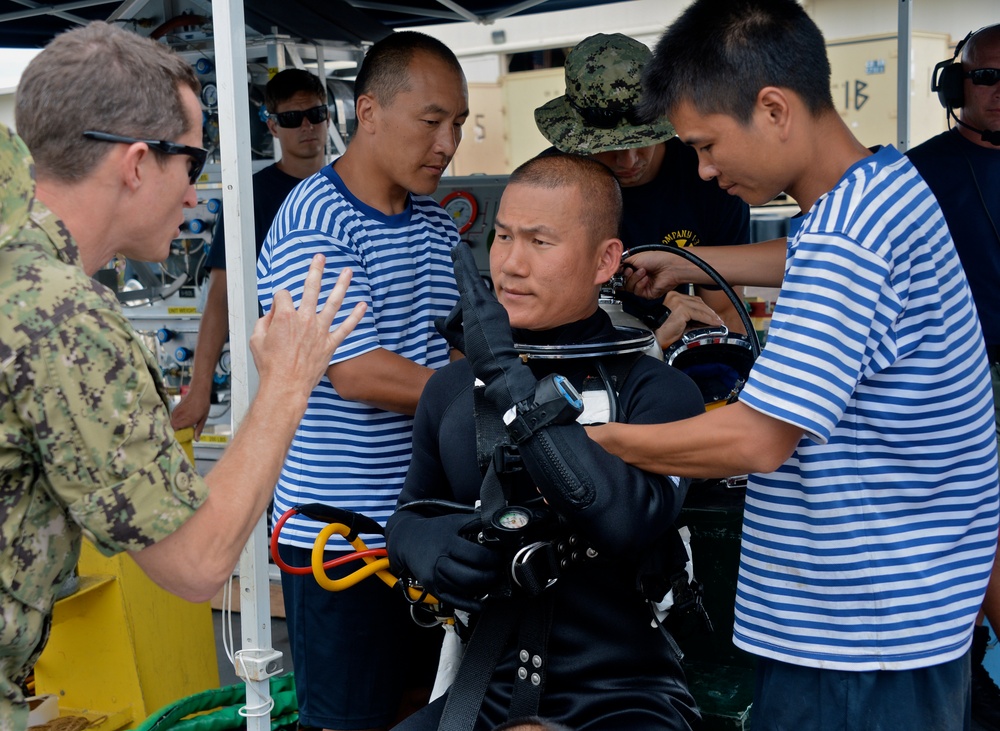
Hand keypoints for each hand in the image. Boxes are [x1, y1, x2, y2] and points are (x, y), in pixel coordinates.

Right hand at [169, 383, 211, 437]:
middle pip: (173, 428)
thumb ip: (199, 429)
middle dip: (176, 432)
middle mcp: (180, 416)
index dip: (179, 436)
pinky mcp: (175, 409)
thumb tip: (196, 439)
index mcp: (188, 419)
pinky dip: (175, 421)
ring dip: (175, 426)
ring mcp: (176, 412)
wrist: (198, 391)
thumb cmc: (203, 405)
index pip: (177, 432)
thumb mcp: (204, 418)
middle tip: (183, 433)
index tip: (182, 438)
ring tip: (182, 427)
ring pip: (171, 423)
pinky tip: (181, 421)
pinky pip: (172, 418)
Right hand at [251, 254, 365, 395]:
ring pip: (333, 302)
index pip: (282, 295)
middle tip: (321, 258)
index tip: (277, 310)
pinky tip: (363, 305)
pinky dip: (355, 316)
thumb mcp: (256, 339)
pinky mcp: (330, 344)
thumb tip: (272, 313)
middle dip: (315, 270)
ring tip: (347, 272)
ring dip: (341, 285)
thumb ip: (263, 321)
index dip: (278, 300)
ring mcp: (319, 331)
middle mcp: (304, 320)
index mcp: (284, 316)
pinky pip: (346, 328)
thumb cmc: (270, 366)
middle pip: (311, 288)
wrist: (285, 386)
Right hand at [387, 511, 503, 612]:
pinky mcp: (433, 590)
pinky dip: (470, 605)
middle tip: (499, 570)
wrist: (408, 542)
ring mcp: (435, 578)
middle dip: (491, 576)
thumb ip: (478, 522)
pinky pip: (454, 602)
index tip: (501, 556)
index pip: (478, 556)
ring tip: (491, 580)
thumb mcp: (455, 520)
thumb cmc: (436, 530)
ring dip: (483, 588)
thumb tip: (500, 527)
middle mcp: (440, 562)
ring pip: (465, 590)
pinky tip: (482, 603)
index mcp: (448, 543)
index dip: (494, 558)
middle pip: (472, 577)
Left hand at [451, 243, 535, 411]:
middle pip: (472, 284)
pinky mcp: (483, 305)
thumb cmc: (484, 358)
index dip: (465, 282)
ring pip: (469, 282)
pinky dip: (465, 267)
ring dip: (462, 264)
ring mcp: (488, 305)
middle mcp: (490, 307)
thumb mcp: (462, 341)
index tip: (459, 266)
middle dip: (463, 265)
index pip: (472, 296)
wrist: (498, 367)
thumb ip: (450, 330)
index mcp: (488, 314)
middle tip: (457, 250)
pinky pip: (471, 282)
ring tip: (456, 249)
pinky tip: (459, 256)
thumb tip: (436, 320)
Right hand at [622, 251, 684, 299]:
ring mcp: (643, 286)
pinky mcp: (647, 293)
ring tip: (642, 272)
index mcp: (635, 268)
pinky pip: (637, 292)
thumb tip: (614, 268)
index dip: (619, 274)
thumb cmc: (657, 258)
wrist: (669, 266)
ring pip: (629, 288)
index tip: (618, 271)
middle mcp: (639, 277)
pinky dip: (640, 284)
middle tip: (630, 270)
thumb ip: (622, 263)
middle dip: (627, 276)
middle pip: (624, 283)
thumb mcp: (635, 257)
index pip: (622, 275)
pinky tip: (646, 279)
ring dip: (635, 279)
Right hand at [655, 291, 724, 348]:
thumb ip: (692, 317)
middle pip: (698, 302)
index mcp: (673, 296)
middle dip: (709, 311)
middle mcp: (675, 296)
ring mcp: (678, 301)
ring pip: (700, 307)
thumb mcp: (681, 320)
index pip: (693, 300)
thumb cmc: (665, 332)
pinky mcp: (681, 309)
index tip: (712, 315)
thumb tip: (708, 319)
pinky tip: (714, 323)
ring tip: (718, 322)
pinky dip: (708, 319)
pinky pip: (699, 314)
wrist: (656, 338)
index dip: (704, 308)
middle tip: (718, 319)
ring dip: (711, 316)